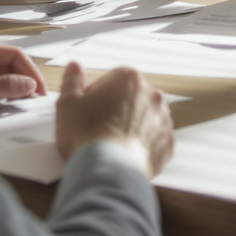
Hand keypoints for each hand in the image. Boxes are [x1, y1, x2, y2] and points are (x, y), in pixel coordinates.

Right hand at [56, 62, 174, 177]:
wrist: (108, 169)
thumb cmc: (87, 134)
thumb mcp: (68, 102)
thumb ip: (72, 79)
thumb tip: (74, 66)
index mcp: (128, 78)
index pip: (110, 80)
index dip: (95, 96)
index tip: (86, 112)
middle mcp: (151, 94)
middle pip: (129, 98)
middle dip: (115, 110)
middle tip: (96, 129)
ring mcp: (163, 119)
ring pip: (144, 119)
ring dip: (130, 127)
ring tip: (110, 144)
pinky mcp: (168, 143)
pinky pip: (154, 141)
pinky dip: (142, 146)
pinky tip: (125, 154)